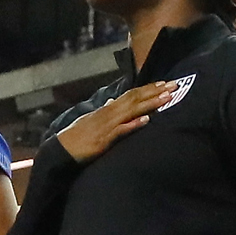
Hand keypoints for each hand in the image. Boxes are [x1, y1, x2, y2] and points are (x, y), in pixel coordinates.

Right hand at [55, 80, 176, 162]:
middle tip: (174, 85)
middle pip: (135, 98)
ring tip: (167, 98)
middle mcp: (109, 113)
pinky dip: (134, 125)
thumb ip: (105, 111)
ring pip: (131, 111)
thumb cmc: (77, 136)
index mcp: (107, 109)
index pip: (131, 94)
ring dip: (150, 104)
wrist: (61, 150)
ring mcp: (106, 125)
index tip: (165, 84)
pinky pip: (121, 131)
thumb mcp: (91, 120)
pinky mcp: (104, 140)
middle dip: (155, 91)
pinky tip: (146, 120)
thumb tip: (113, 102)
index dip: (149, 89)